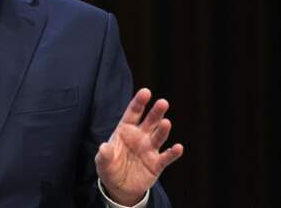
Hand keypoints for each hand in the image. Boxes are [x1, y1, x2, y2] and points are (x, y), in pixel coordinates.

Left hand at [95, 88, 182, 205]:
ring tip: (165, 122)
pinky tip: (178, 148)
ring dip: (162, 130)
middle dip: (156, 112)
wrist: (119, 187)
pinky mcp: (157, 164)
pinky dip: (172, 153)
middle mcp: (140, 136)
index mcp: (125, 130)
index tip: (146, 92)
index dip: (139, 102)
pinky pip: (166, 157)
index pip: (133, 113)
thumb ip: (104, 154)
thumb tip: (104, 147)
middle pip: (149, 121)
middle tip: (162, 102)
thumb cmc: (110, 168)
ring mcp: (149, 149)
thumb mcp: (102, 162)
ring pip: (158, 136)